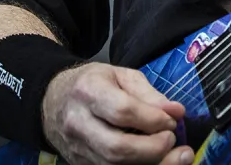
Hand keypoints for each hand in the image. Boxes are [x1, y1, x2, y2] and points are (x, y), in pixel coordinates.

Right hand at [42, 63, 192, 164]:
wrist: (53, 101)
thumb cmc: (92, 84)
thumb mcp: (121, 76)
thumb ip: (149, 94)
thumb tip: (176, 112)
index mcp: (89, 91)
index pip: (123, 111)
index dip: (153, 119)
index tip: (172, 121)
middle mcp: (78, 123)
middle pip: (117, 148)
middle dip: (153, 149)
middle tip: (172, 140)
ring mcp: (77, 149)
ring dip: (152, 164)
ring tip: (177, 157)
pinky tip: (157, 163)